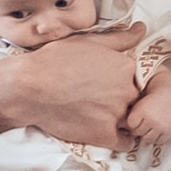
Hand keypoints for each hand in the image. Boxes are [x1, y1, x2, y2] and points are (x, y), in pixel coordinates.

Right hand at [0, 25, 146, 148]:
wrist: (28, 88)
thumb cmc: (54, 60)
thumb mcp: (88, 42)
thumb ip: (120, 38)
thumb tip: (142, 29)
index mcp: (126, 67)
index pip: (138, 78)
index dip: (127, 82)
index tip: (112, 85)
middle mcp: (127, 90)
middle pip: (137, 99)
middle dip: (126, 101)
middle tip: (105, 101)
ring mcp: (117, 114)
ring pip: (133, 120)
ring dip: (126, 120)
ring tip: (106, 117)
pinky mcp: (104, 135)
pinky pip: (126, 142)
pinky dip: (122, 140)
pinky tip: (111, 134)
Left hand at [122, 74, 170, 146]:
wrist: (168, 98)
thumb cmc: (149, 103)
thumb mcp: (137, 105)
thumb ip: (126, 117)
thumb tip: (116, 132)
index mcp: (142, 111)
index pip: (130, 125)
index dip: (131, 123)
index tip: (135, 118)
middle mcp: (151, 119)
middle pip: (138, 133)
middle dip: (138, 129)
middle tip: (142, 122)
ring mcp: (160, 126)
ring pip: (147, 140)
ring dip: (146, 135)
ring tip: (148, 127)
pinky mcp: (168, 131)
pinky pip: (158, 141)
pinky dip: (157, 138)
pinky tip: (156, 130)